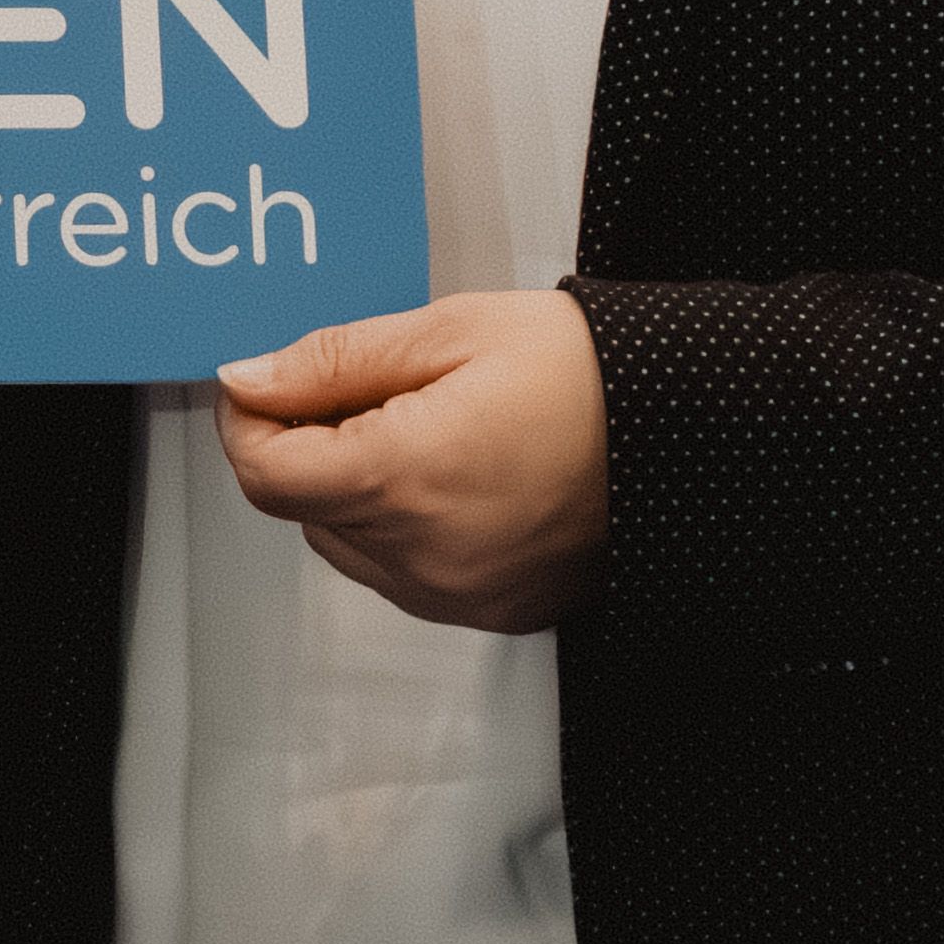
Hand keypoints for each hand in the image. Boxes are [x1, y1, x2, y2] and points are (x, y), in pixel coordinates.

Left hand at [211, 289, 609, 632]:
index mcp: (406, 476)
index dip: (249, 425)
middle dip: (309, 449)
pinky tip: (455, 476)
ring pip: (349, 547)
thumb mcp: (450, 331)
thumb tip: (251, 381)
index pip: (265, 475)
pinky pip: (405, 578)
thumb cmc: (589, 373)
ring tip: (421, 427)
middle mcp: (425, 555)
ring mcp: (460, 594)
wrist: (694, 428)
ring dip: (353, 493)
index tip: (263, 388)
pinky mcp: (493, 612)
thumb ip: (334, 361)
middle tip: (365, 389)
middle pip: (303, 511)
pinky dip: (403, 530)